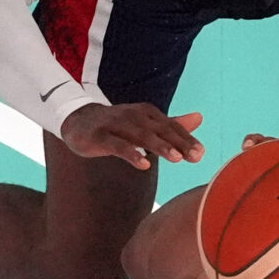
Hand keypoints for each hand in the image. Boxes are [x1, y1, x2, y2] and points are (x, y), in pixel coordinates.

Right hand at [60, 101, 205, 169]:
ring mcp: (116, 125)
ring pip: (141, 136)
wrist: (78, 121)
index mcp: (147, 113)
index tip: (201, 153)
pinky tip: (144, 164)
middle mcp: (134, 116)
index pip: (170, 126)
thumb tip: (199, 117)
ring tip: (177, 158)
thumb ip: (171, 124)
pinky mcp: (100, 136)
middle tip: (196, 156)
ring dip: (159, 146)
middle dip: (179, 142)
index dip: (186, 139)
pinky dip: (131, 154)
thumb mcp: (146, 123)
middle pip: (159, 130)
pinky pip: (118, 146)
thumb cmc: (117, 126)